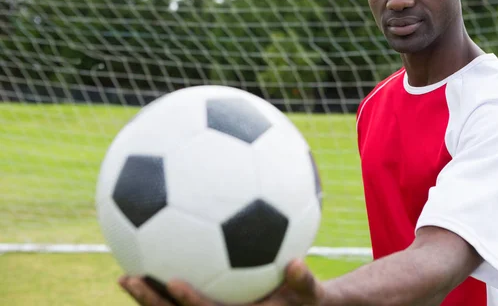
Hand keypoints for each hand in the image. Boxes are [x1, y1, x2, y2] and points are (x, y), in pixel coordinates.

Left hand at [119, 258, 324, 305]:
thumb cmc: (306, 302)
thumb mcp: (311, 294)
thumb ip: (304, 281)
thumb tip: (298, 264)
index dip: (190, 301)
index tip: (173, 282)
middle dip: (151, 302)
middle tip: (128, 278)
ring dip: (147, 297)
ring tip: (124, 275)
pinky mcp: (211, 304)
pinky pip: (178, 299)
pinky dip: (161, 287)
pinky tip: (150, 258)